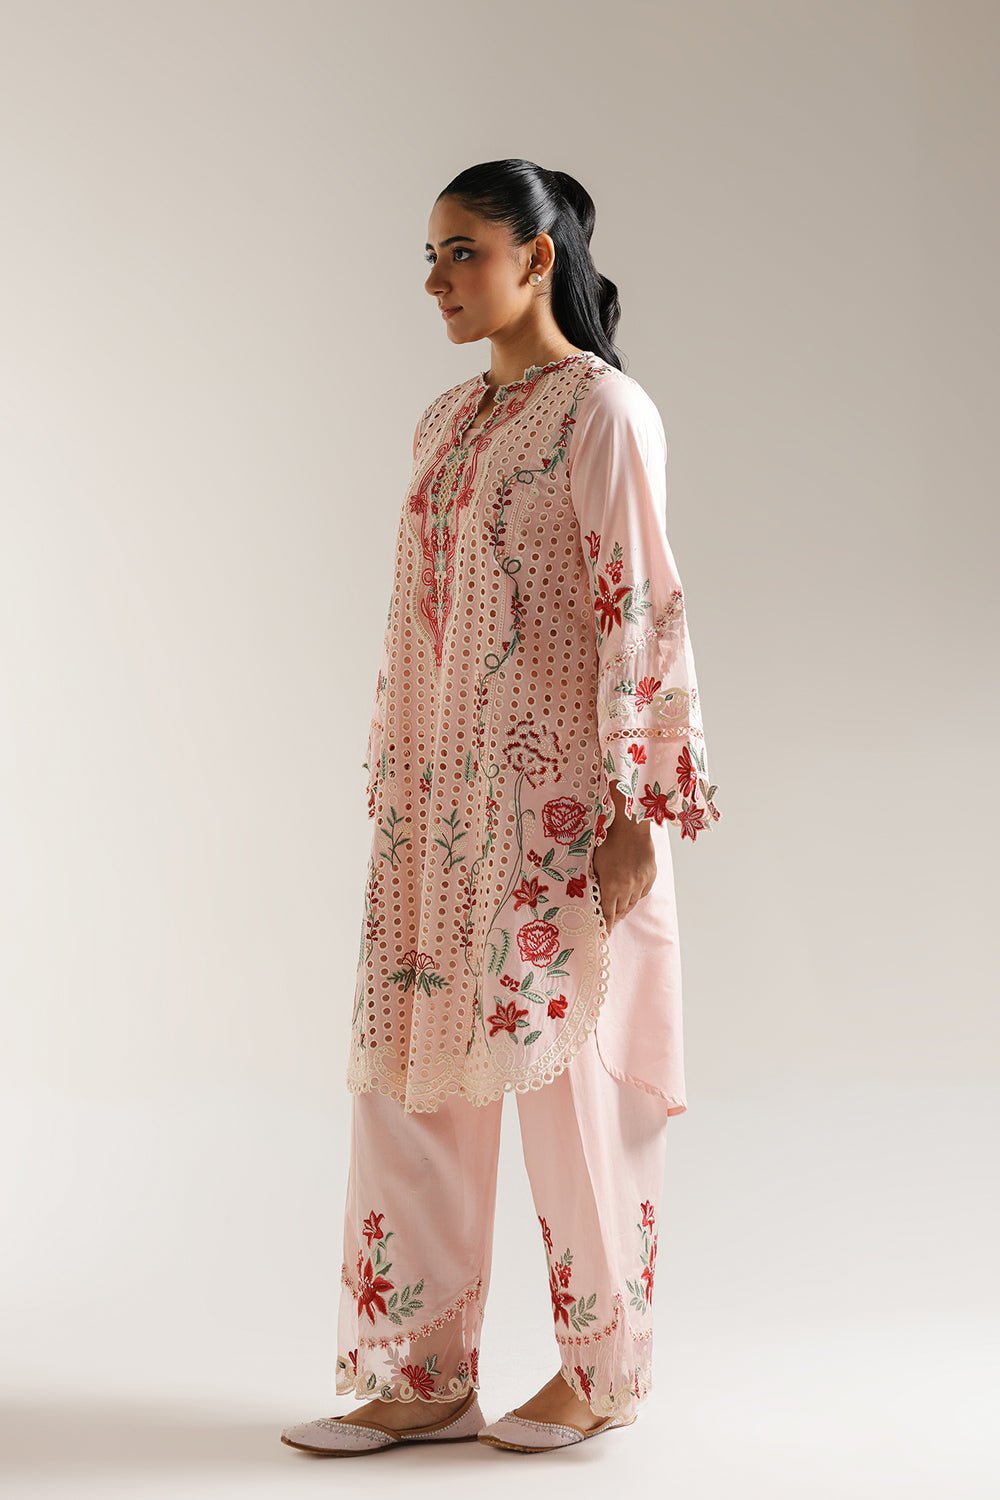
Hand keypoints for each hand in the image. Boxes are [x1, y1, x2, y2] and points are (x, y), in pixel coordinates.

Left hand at [593, 785, 656, 932]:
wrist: (630, 826)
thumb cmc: (607, 841)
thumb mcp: (595, 863)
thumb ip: (597, 882)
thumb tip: (595, 896)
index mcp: (610, 886)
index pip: (607, 914)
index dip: (605, 926)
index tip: (603, 935)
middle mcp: (627, 888)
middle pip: (621, 910)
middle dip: (614, 915)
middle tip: (609, 918)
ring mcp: (640, 883)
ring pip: (632, 903)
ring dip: (625, 906)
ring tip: (620, 905)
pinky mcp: (651, 876)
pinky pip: (642, 893)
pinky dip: (636, 894)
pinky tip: (631, 891)